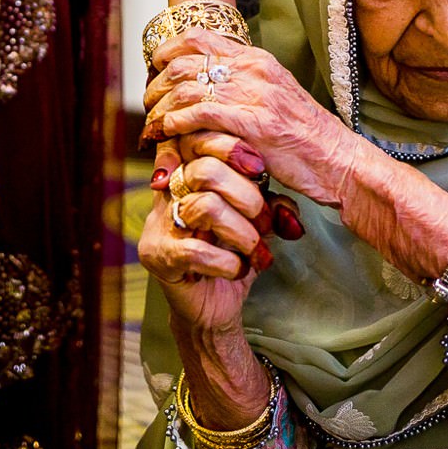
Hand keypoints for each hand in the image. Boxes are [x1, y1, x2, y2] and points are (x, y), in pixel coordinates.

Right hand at [138, 138, 271, 336]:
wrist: (214, 308)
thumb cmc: (232, 256)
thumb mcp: (256, 223)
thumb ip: (269, 204)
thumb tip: (287, 207)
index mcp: (186, 175)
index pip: (198, 140)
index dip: (230, 148)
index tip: (259, 168)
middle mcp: (166, 194)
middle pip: (205, 170)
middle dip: (247, 197)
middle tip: (264, 221)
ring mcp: (160, 225)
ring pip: (205, 206)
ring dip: (242, 233)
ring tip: (255, 251)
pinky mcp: (160, 256)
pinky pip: (198, 250)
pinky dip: (229, 263)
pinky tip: (237, 270)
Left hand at [141, 31, 363, 211]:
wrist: (337, 161)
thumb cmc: (303, 136)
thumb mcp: (272, 97)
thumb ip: (240, 85)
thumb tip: (200, 84)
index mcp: (257, 59)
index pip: (199, 36)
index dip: (167, 49)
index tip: (154, 67)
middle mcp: (254, 69)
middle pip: (184, 62)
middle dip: (156, 84)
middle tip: (148, 104)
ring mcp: (254, 94)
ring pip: (186, 88)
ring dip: (160, 107)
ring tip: (152, 124)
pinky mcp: (253, 123)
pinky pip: (199, 113)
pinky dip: (174, 123)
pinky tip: (167, 132)